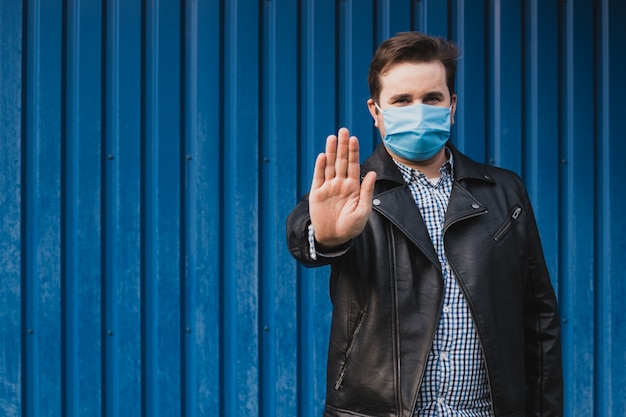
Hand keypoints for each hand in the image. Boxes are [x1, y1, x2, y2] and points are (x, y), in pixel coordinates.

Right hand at [309, 128, 376, 247]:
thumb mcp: (363, 210)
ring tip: (332, 138)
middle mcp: (341, 183)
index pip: (353, 165)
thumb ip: (367, 191)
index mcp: (353, 186)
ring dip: (330, 152)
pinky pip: (318, 177)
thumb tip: (371, 173)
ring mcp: (328, 187)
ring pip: (329, 165)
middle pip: (341, 161)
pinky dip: (320, 166)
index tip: (354, 139)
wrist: (334, 238)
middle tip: (343, 130)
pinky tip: (322, 156)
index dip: (353, 152)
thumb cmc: (351, 226)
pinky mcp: (317, 193)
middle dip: (342, 146)